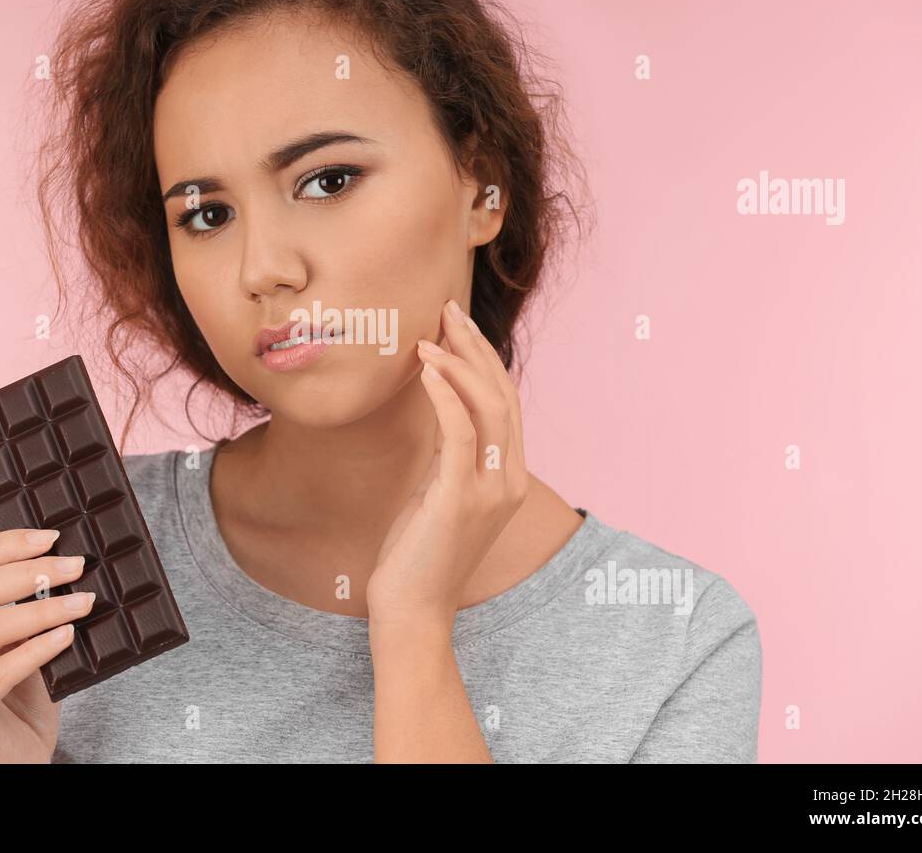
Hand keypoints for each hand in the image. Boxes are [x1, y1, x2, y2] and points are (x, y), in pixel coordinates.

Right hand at [0, 528, 94, 762]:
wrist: (14, 754)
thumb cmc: (19, 691)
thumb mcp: (19, 637)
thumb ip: (24, 600)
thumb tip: (64, 556)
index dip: (6, 543)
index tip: (51, 536)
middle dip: (32, 572)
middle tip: (77, 566)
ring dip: (42, 610)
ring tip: (83, 602)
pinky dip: (37, 649)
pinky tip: (68, 636)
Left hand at [367, 298, 528, 630]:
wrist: (412, 610)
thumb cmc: (417, 554)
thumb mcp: (439, 494)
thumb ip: (450, 457)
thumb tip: (439, 414)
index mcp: (509, 477)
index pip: (505, 403)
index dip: (483, 359)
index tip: (455, 326)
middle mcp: (509, 480)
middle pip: (502, 395)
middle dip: (475, 348)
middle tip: (446, 311)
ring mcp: (489, 491)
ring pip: (487, 408)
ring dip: (459, 364)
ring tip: (430, 335)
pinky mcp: (460, 499)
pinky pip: (460, 435)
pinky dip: (447, 396)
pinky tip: (428, 371)